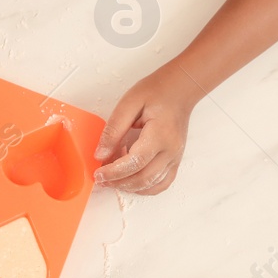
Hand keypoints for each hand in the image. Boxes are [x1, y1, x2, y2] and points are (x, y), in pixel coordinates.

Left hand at [94, 66, 197, 194]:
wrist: (179, 90)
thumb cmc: (157, 92)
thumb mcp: (129, 103)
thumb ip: (114, 130)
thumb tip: (101, 154)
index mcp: (160, 135)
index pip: (135, 162)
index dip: (114, 172)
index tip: (98, 174)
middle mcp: (171, 151)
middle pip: (143, 178)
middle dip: (118, 183)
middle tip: (101, 179)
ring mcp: (175, 158)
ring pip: (151, 185)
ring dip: (129, 187)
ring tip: (112, 179)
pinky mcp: (174, 161)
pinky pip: (161, 184)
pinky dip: (144, 187)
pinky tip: (131, 180)